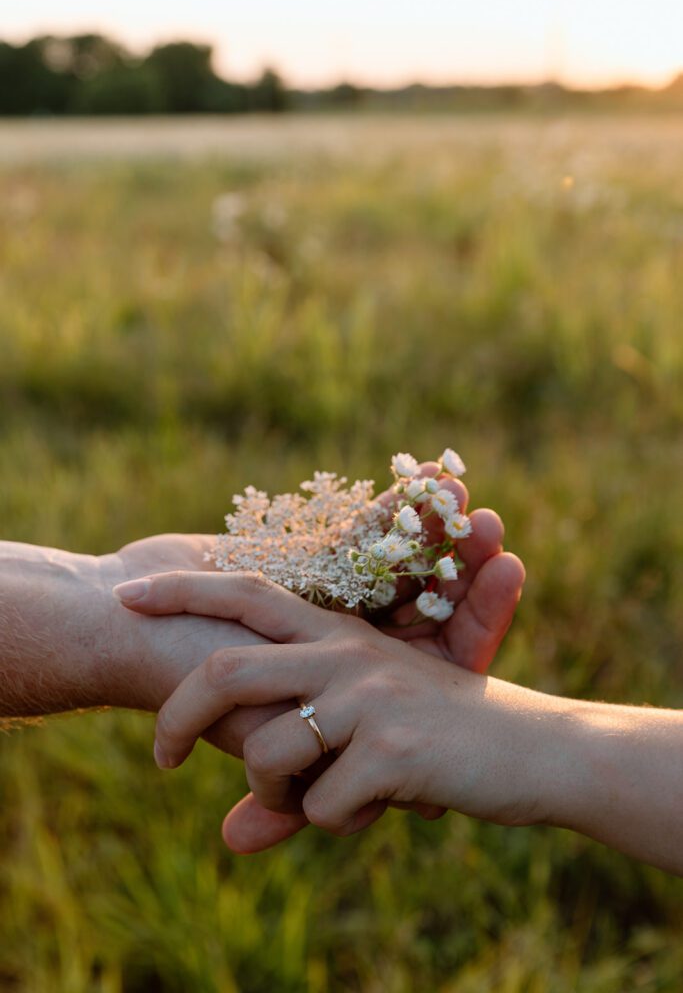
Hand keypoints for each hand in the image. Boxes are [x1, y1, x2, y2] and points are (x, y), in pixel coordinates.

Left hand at [145, 572, 539, 845]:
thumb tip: (229, 840)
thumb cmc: (440, 745)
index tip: (127, 594)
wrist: (533, 752)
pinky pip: (319, 806)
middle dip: (177, 717)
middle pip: (227, 671)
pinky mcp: (391, 747)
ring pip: (266, 755)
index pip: (246, 594)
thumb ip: (292, 788)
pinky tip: (381, 804)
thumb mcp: (360, 754)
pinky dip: (335, 822)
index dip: (183, 589)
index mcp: (337, 637)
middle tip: (161, 758)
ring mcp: (368, 696)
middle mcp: (346, 653)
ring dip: (277, 797)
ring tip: (323, 799)